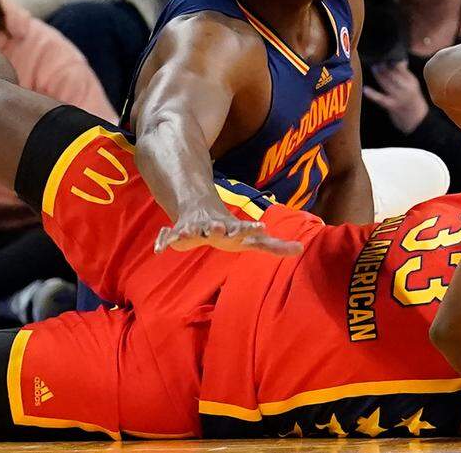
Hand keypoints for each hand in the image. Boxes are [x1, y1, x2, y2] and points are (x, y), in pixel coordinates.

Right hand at [154, 205, 301, 255]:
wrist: (201, 212)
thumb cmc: (231, 231)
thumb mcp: (252, 240)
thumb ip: (274, 246)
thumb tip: (302, 249)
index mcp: (233, 230)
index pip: (245, 229)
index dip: (252, 229)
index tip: (261, 227)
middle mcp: (214, 227)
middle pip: (217, 227)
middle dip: (218, 228)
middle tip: (220, 228)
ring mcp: (196, 228)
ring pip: (191, 229)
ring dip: (189, 231)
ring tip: (186, 234)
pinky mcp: (179, 233)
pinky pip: (168, 237)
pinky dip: (163, 241)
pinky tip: (158, 249)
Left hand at [364, 62, 429, 132]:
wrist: (418, 119)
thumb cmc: (413, 100)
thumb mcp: (413, 85)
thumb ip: (405, 74)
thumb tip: (401, 60)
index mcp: (411, 81)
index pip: (400, 67)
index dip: (391, 60)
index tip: (385, 55)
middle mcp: (406, 88)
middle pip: (392, 74)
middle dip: (384, 66)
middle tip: (377, 60)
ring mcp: (399, 97)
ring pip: (386, 83)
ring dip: (378, 74)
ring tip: (374, 68)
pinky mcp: (393, 106)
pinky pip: (381, 99)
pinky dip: (373, 94)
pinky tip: (366, 89)